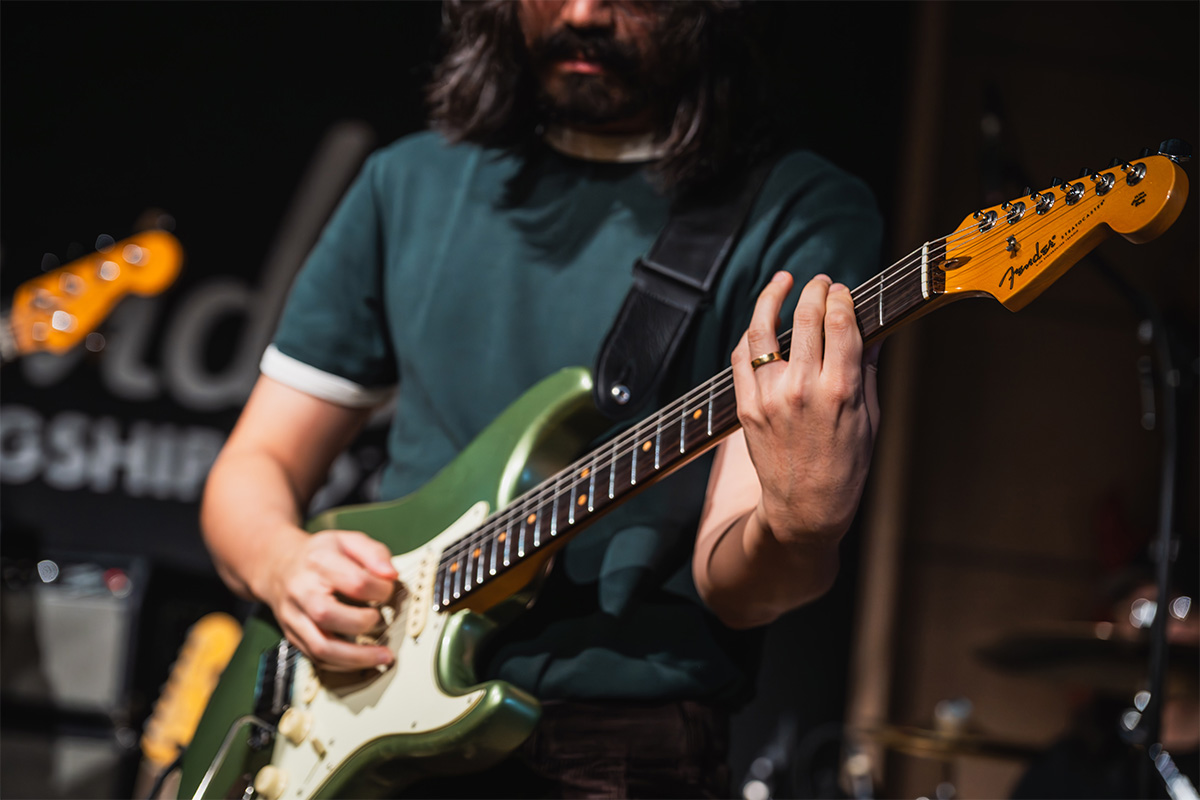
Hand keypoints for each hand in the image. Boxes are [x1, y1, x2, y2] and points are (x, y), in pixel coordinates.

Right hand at [262, 529, 398, 670]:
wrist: (278, 566)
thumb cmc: (319, 555)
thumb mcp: (348, 540)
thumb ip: (374, 553)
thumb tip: (390, 575)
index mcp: (318, 562)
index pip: (355, 582)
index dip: (381, 590)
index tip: (388, 590)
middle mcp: (301, 591)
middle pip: (328, 615)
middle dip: (364, 622)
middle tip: (382, 619)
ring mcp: (293, 616)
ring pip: (321, 647)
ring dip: (357, 657)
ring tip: (383, 656)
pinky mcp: (292, 635)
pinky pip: (317, 658)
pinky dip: (344, 664)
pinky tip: (363, 659)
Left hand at [730, 271, 879, 544]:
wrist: (804, 509)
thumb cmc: (846, 466)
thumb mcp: (870, 418)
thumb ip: (866, 369)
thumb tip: (872, 328)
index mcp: (839, 390)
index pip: (839, 322)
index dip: (841, 297)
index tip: (843, 290)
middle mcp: (801, 389)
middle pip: (805, 318)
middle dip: (814, 290)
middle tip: (820, 281)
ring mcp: (769, 397)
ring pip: (764, 330)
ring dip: (773, 297)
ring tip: (783, 280)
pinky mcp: (746, 406)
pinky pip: (742, 357)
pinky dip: (752, 334)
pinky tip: (762, 323)